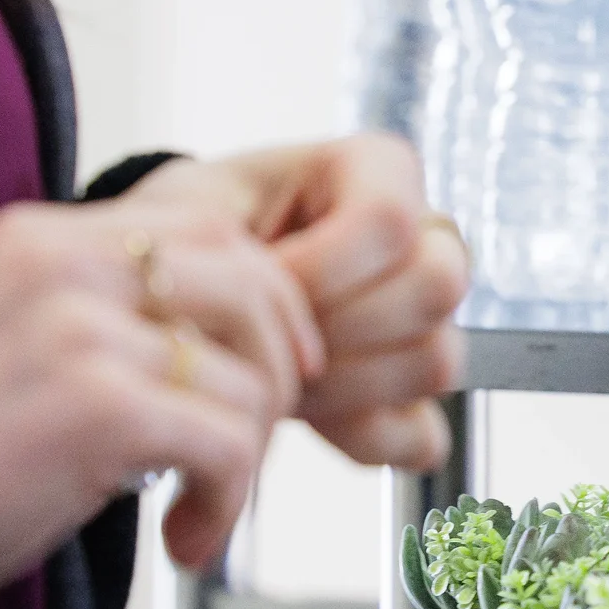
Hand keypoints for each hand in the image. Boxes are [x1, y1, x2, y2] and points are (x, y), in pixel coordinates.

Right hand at [0, 194, 322, 608]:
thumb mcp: (16, 342)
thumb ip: (107, 311)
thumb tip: (241, 327)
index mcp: (42, 241)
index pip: (211, 227)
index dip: (266, 297)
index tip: (275, 362)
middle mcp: (64, 267)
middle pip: (252, 285)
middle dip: (279, 369)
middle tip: (248, 442)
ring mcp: (80, 332)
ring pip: (251, 377)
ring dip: (247, 456)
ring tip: (201, 503)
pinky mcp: (99, 407)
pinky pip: (229, 443)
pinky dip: (227, 500)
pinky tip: (185, 534)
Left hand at [137, 135, 468, 467]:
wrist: (171, 284)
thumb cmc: (183, 232)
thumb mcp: (193, 211)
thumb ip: (241, 244)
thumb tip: (281, 313)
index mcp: (380, 171)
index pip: (393, 220)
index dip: (323, 268)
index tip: (257, 284)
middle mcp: (424, 238)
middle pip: (437, 287)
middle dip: (340, 329)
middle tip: (268, 340)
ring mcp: (427, 318)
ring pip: (435, 361)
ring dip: (345, 387)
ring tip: (276, 376)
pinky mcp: (406, 388)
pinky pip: (420, 433)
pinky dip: (362, 437)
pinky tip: (308, 417)